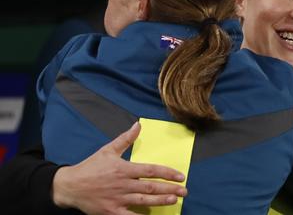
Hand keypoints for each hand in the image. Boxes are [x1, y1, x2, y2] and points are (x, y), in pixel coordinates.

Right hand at [52, 122, 187, 214]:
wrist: (69, 186)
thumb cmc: (90, 168)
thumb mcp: (107, 150)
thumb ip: (125, 139)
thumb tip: (138, 125)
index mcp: (124, 169)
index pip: (151, 170)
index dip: (168, 173)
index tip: (181, 176)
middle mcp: (123, 184)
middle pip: (151, 187)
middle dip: (170, 189)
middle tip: (184, 191)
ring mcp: (118, 199)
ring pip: (144, 201)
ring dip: (161, 200)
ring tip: (174, 200)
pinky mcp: (111, 211)